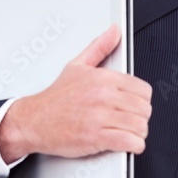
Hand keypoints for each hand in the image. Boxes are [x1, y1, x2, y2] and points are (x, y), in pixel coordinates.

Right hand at [0, 23, 151, 159]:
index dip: (141, 100)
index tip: (134, 106)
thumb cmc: (54, 98)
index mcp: (103, 78)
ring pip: (140, 126)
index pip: (142, 90)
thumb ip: (99, 47)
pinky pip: (129, 142)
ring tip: (129, 133)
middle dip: (140, 117)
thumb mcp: (77, 66)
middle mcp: (103, 96)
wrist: (33, 121)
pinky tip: (128, 144)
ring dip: (139, 133)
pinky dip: (134, 145)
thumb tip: (114, 32)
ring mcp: (100, 117)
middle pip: (144, 109)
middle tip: (130, 120)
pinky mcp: (96, 137)